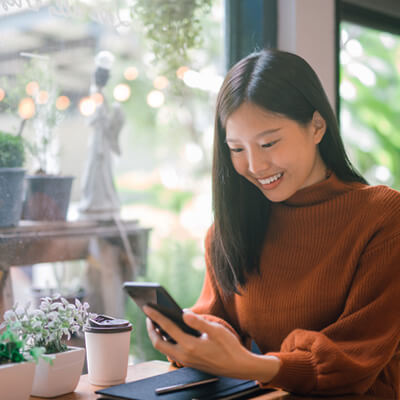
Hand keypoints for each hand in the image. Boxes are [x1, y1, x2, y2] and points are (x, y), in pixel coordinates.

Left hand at [143, 306, 280, 381]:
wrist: (239, 367)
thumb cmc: (229, 347)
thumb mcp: (216, 330)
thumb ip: (198, 321)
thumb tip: (183, 312)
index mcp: (190, 345)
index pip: (167, 328)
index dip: (156, 316)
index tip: (147, 307)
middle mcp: (184, 355)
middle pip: (158, 342)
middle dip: (151, 329)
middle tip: (148, 316)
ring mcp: (186, 361)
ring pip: (164, 349)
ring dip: (157, 336)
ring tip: (156, 323)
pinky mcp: (189, 363)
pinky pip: (171, 351)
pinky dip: (166, 341)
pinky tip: (170, 333)